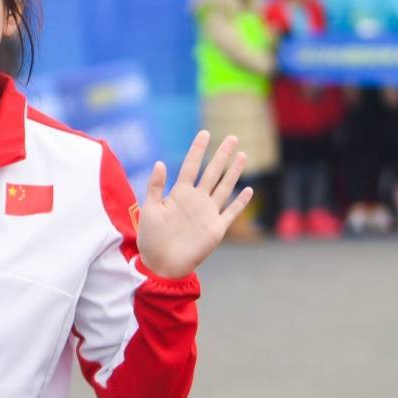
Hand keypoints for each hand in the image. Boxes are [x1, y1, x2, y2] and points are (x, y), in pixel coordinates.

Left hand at [136, 131, 251, 278]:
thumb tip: (160, 162)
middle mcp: (196, 200)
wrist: (161, 264)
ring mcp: (207, 213)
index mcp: (179, 193)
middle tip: (232, 137)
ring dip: (234, 173)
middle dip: (222, 155)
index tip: (205, 133)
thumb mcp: (149, 210)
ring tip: (242, 155)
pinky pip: (230, 212)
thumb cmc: (151, 238)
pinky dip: (240, 202)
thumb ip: (155, 187)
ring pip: (224, 188)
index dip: (198, 150)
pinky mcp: (216, 229)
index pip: (191, 166)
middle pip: (212, 172)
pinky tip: (248, 190)